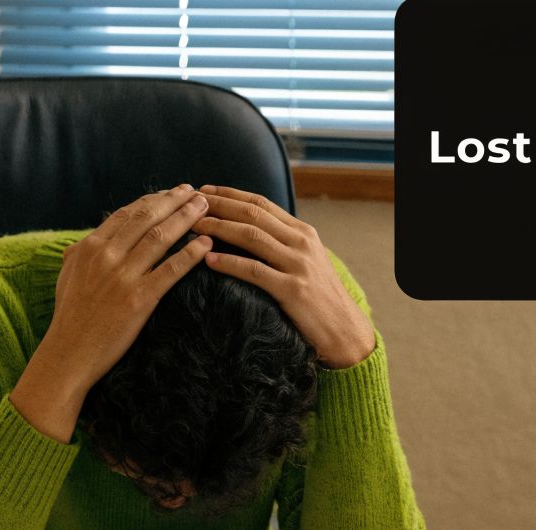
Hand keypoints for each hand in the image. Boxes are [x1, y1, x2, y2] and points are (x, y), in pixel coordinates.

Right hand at [10, 184, 212, 441]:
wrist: (68, 352)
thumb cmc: (70, 316)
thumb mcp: (68, 276)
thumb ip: (78, 254)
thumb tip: (84, 241)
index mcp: (89, 246)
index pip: (127, 214)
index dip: (153, 200)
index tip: (172, 192)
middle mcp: (106, 255)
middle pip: (147, 218)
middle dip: (175, 201)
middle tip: (196, 192)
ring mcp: (123, 276)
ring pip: (161, 237)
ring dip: (186, 218)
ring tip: (205, 209)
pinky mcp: (139, 299)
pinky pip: (171, 270)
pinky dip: (191, 254)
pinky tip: (206, 244)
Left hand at [193, 185, 375, 368]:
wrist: (345, 331)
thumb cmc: (319, 300)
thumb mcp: (307, 262)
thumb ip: (283, 244)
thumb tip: (249, 231)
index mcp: (303, 232)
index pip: (261, 203)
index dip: (229, 194)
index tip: (204, 190)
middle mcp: (302, 243)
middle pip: (252, 214)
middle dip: (218, 205)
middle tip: (190, 203)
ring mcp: (299, 265)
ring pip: (251, 236)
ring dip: (218, 228)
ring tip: (193, 227)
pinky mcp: (293, 290)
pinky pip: (254, 271)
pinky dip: (229, 263)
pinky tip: (208, 261)